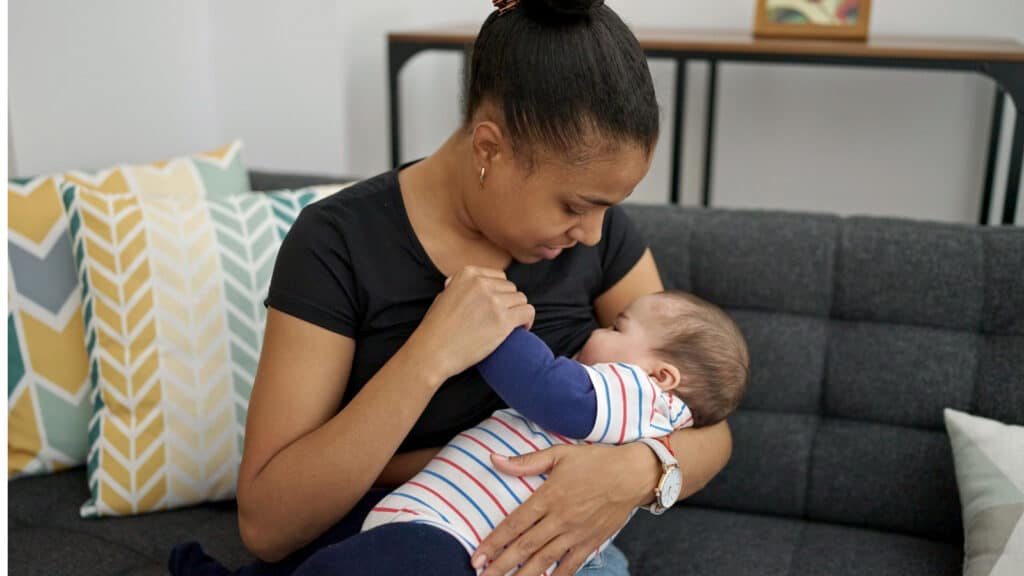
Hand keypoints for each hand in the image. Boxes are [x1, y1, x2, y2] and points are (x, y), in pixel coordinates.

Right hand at [411, 266, 534, 382]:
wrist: (432, 351)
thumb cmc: (436, 329)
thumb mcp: (445, 295)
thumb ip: (464, 286)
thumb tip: (479, 283)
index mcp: (468, 274)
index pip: (499, 277)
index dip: (500, 293)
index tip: (496, 306)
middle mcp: (482, 283)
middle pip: (511, 288)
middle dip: (508, 303)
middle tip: (501, 319)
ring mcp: (494, 301)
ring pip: (521, 299)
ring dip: (517, 312)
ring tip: (510, 326)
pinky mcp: (503, 320)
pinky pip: (528, 312)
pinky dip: (527, 320)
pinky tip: (521, 329)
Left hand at [472, 443, 658, 575]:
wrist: (633, 474)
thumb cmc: (596, 461)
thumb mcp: (559, 454)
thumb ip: (526, 461)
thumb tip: (494, 459)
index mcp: (549, 496)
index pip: (514, 523)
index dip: (494, 542)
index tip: (477, 556)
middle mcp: (560, 519)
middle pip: (525, 547)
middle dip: (500, 565)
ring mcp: (576, 533)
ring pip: (544, 560)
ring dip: (522, 575)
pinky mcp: (591, 543)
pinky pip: (570, 566)